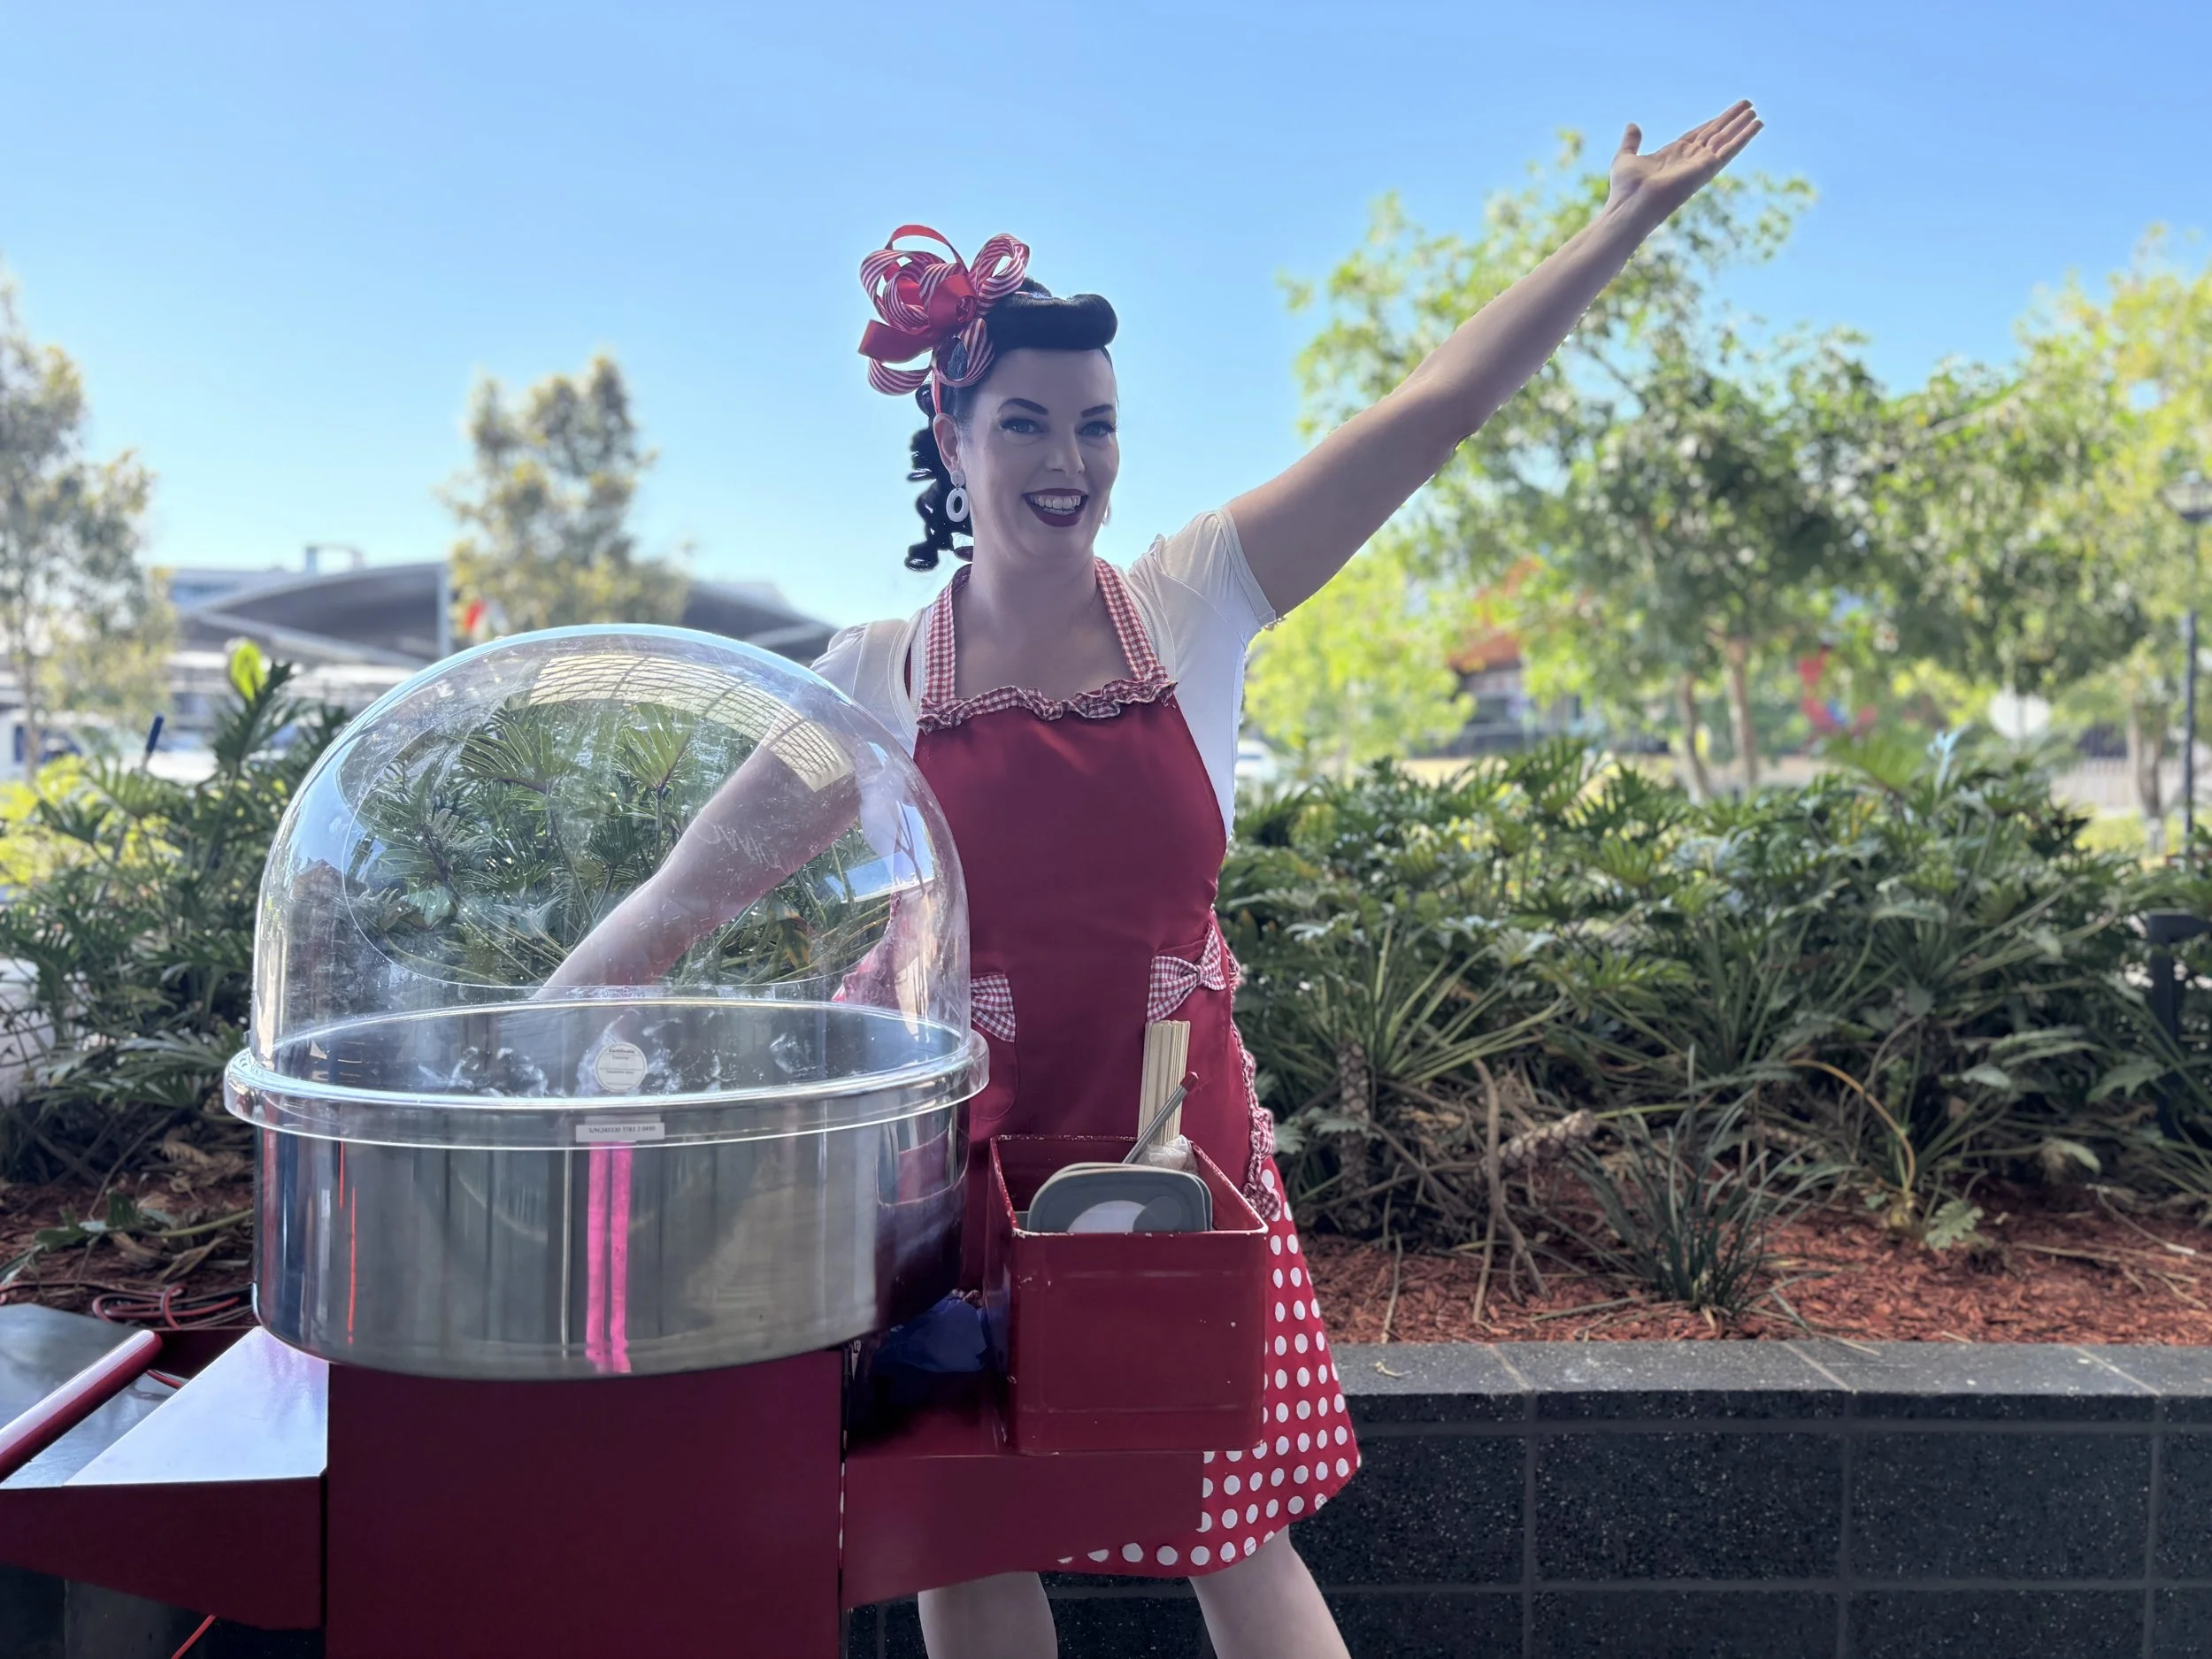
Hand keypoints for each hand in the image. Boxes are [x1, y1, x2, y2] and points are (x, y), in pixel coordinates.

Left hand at [1605, 100, 1763, 226]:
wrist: (1631, 205)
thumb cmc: (1626, 188)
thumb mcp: (1625, 158)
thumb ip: (1631, 142)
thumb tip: (1632, 126)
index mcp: (1673, 155)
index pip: (1698, 135)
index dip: (1712, 123)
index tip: (1726, 113)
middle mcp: (1689, 159)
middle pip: (1715, 134)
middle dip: (1731, 120)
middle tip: (1748, 105)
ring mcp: (1699, 164)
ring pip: (1725, 139)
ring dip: (1741, 125)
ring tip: (1755, 112)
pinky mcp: (1707, 168)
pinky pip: (1730, 149)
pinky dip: (1744, 137)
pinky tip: (1757, 124)